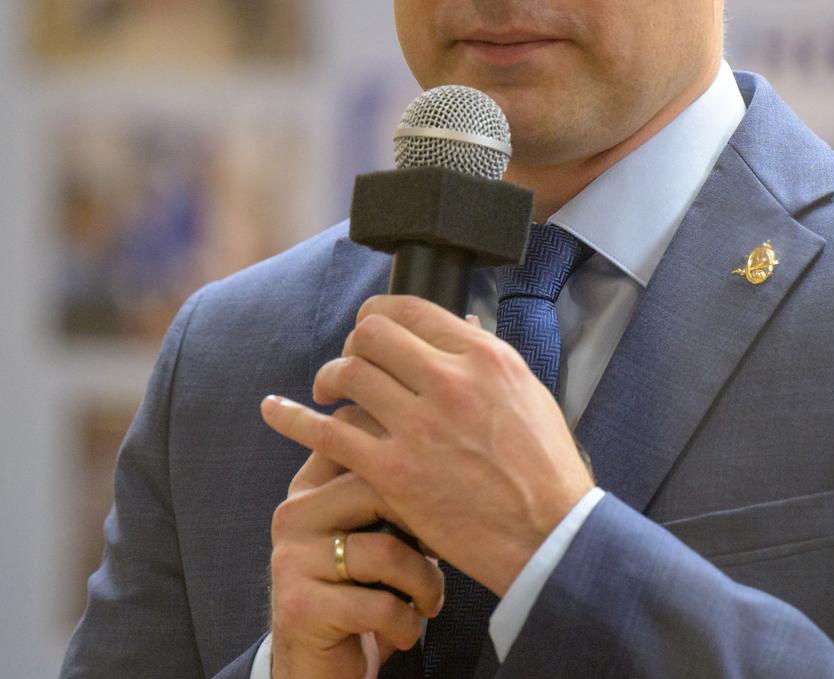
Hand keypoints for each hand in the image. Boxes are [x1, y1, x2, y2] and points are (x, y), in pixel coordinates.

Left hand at [260, 296, 594, 595]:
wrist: (547, 534)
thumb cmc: (544, 466)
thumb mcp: (527, 392)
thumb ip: (486, 359)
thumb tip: (458, 326)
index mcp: (484, 357)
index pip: (413, 309)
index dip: (380, 312)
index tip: (371, 327)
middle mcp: (449, 381)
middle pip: (373, 334)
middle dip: (355, 342)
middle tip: (353, 361)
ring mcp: (418, 427)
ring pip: (348, 374)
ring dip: (331, 377)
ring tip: (329, 390)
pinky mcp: (392, 473)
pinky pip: (328, 434)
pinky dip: (294, 418)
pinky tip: (275, 410)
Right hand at [265, 404, 444, 678]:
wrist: (320, 669)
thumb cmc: (363, 589)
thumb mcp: (373, 531)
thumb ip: (391, 488)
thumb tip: (455, 443)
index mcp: (311, 485)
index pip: (356, 431)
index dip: (407, 447)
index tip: (441, 482)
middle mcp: (294, 513)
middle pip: (380, 487)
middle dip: (427, 524)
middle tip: (444, 550)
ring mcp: (292, 560)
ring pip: (387, 550)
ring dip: (425, 582)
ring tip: (430, 600)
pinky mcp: (300, 607)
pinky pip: (378, 604)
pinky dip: (407, 623)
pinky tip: (407, 631)